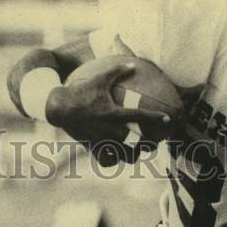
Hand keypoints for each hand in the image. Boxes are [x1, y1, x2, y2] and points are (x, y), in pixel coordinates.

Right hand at [46, 62, 171, 163]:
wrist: (58, 107)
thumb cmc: (80, 91)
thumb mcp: (99, 78)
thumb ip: (117, 71)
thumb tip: (133, 64)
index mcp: (114, 113)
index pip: (140, 117)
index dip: (155, 118)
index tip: (167, 120)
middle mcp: (110, 130)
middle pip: (136, 143)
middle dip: (148, 145)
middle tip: (154, 142)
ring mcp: (102, 141)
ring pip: (123, 156)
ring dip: (133, 155)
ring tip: (138, 153)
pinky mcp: (93, 148)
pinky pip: (107, 161)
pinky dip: (114, 161)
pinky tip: (117, 159)